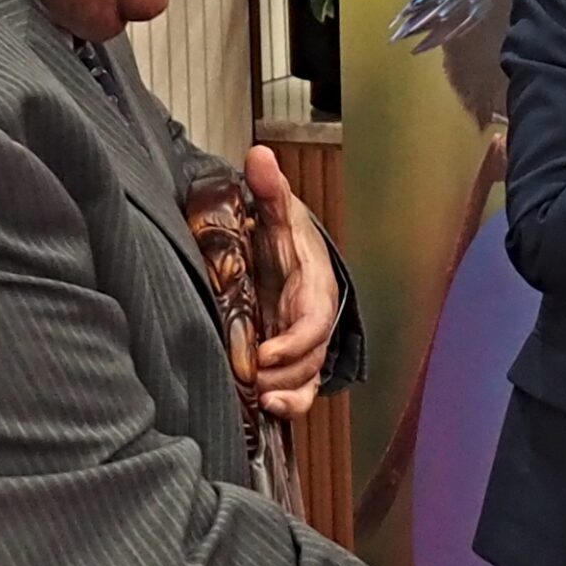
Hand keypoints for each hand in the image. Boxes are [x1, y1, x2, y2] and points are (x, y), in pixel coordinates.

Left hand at [243, 145, 339, 418]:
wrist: (291, 262)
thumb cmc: (286, 241)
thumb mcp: (279, 215)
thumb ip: (269, 191)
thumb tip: (258, 155)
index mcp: (316, 290)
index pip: (315, 323)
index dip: (295, 341)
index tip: (266, 352)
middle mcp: (315, 324)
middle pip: (310, 359)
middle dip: (283, 373)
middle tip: (249, 377)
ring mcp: (306, 348)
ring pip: (306, 379)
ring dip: (283, 392)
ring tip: (254, 397)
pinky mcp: (294, 364)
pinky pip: (301, 391)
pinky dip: (289, 405)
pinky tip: (266, 410)